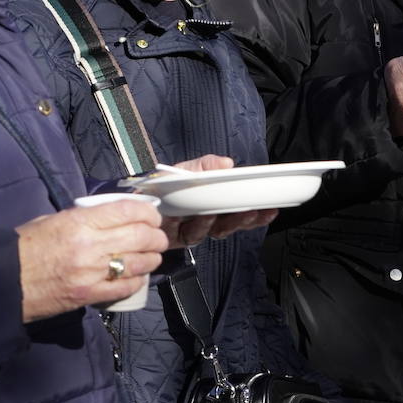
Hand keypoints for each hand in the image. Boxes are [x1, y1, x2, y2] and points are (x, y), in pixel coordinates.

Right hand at [17, 197, 167, 322]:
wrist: (2, 283)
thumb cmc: (24, 247)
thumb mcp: (53, 220)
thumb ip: (84, 217)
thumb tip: (111, 217)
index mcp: (80, 221)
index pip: (128, 211)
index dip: (148, 212)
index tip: (152, 215)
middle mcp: (91, 245)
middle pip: (140, 236)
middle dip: (156, 236)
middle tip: (157, 237)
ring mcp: (91, 273)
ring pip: (139, 263)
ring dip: (152, 259)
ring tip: (152, 256)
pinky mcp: (89, 295)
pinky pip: (124, 287)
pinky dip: (137, 281)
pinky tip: (138, 276)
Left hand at [159, 154, 278, 246]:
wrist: (132, 203)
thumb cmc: (159, 186)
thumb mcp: (183, 170)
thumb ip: (204, 166)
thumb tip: (227, 163)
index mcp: (210, 200)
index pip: (237, 206)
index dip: (255, 210)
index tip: (271, 207)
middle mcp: (206, 216)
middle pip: (233, 221)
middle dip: (249, 216)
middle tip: (260, 210)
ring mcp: (194, 228)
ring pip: (218, 229)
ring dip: (231, 220)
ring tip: (239, 211)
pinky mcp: (179, 239)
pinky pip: (197, 235)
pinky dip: (204, 225)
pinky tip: (208, 216)